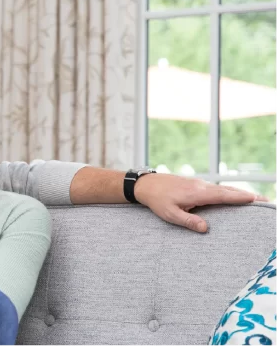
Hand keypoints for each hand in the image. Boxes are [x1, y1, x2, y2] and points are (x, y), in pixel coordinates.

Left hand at [135, 173, 262, 232]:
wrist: (147, 184)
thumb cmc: (158, 200)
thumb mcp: (170, 214)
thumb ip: (188, 221)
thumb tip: (205, 229)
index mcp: (198, 193)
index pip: (224, 196)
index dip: (240, 198)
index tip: (255, 199)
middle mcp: (202, 186)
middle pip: (229, 191)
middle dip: (247, 195)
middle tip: (265, 200)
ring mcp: (200, 184)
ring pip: (224, 189)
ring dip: (240, 193)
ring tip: (256, 199)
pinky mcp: (197, 185)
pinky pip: (217, 188)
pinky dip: (230, 192)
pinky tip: (236, 196)